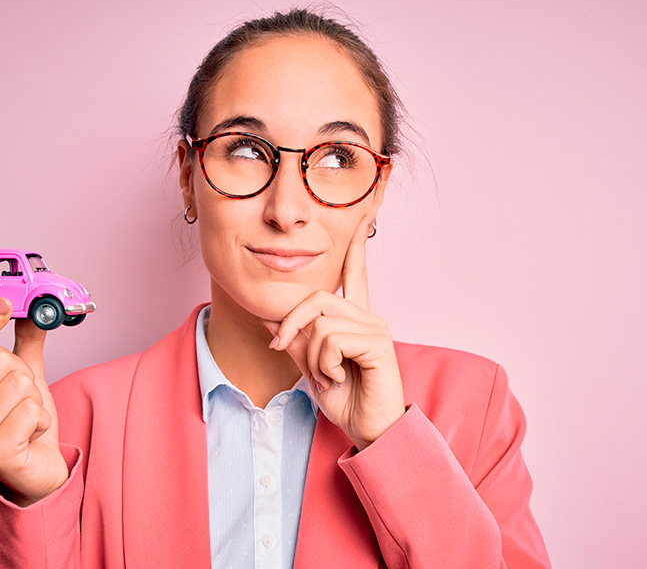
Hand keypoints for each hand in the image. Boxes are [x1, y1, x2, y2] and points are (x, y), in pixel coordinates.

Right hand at [0, 297, 67, 506]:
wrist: (37, 470)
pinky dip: (41, 420)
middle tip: (22, 400)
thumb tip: (32, 311)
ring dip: (36, 400)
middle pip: (0, 360)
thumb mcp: (26, 377)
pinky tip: (31, 435)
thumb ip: (26, 344)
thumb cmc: (24, 422)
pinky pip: (32, 412)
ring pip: (21, 385)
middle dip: (24, 375)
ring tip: (26, 419)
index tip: (4, 303)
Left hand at [262, 217, 405, 450]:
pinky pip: (333, 339)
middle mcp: (368, 316)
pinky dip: (325, 363)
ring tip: (327, 375)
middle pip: (317, 297)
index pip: (354, 272)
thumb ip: (296, 339)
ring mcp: (376, 329)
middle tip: (282, 348)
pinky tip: (339, 377)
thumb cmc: (346, 399)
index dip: (355, 245)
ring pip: (321, 322)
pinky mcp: (379, 345)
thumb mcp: (312, 366)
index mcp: (354, 318)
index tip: (363, 216)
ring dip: (312, 355)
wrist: (368, 429)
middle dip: (291, 323)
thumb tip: (268, 317)